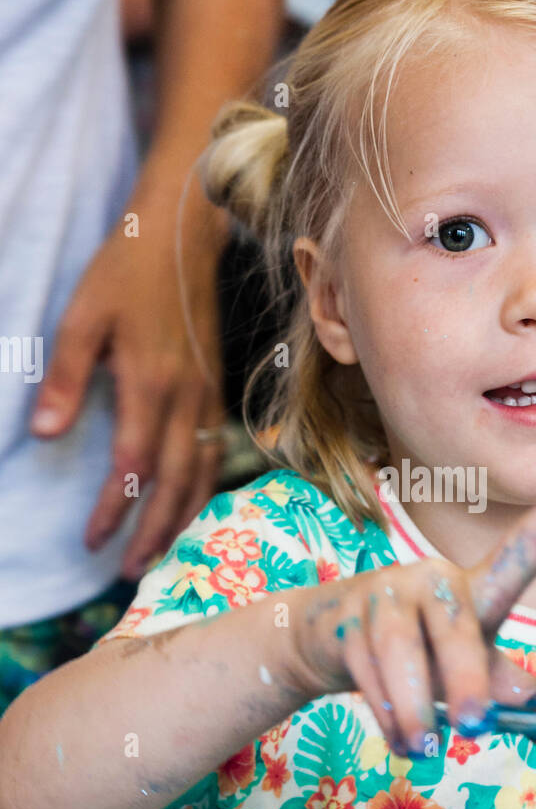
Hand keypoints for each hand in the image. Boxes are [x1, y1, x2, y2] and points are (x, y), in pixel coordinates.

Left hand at [29, 199, 225, 580]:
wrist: (181, 238)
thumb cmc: (125, 274)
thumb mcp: (82, 318)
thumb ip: (66, 378)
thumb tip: (46, 434)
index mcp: (150, 383)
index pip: (132, 465)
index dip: (114, 508)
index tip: (92, 539)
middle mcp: (186, 397)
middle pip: (174, 483)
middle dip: (152, 531)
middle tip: (130, 569)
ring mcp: (207, 395)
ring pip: (201, 473)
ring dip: (182, 519)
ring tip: (160, 552)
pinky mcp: (215, 389)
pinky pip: (214, 452)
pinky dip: (203, 489)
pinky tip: (190, 506)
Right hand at [287, 463, 535, 755]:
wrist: (332, 644)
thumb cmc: (419, 655)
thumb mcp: (468, 670)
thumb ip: (508, 691)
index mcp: (478, 588)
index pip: (522, 551)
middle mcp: (435, 579)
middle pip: (457, 626)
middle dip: (466, 678)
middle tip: (477, 726)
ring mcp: (387, 593)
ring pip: (402, 653)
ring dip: (415, 709)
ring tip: (424, 752)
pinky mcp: (346, 616)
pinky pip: (366, 669)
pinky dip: (384, 713)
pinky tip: (398, 740)